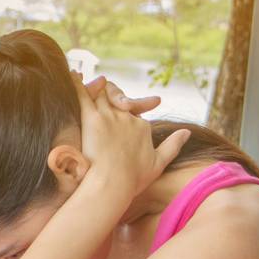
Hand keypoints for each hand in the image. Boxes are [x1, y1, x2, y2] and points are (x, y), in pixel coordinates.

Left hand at [74, 71, 188, 200]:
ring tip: (84, 81)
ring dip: (95, 87)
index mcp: (142, 126)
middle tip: (102, 95)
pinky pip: (83, 94)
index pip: (134, 112)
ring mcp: (110, 116)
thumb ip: (173, 145)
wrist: (113, 184)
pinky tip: (71, 74)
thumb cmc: (133, 179)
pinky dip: (76, 83)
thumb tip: (187, 132)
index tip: (122, 113)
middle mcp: (127, 117)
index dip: (129, 110)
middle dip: (112, 95)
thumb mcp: (159, 163)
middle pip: (118, 98)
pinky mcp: (92, 118)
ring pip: (101, 93)